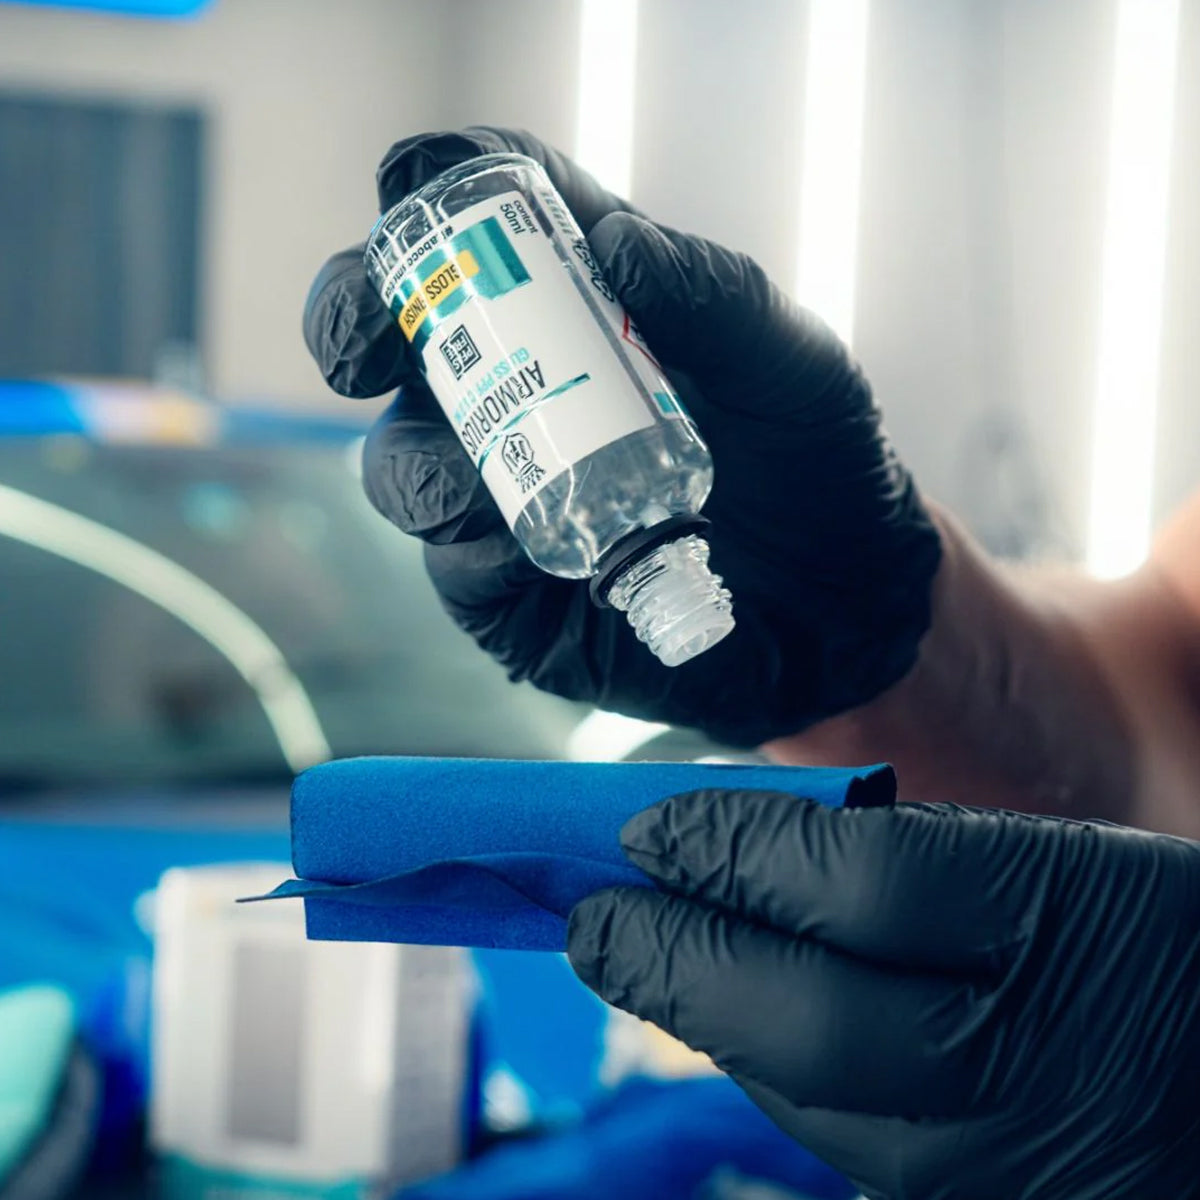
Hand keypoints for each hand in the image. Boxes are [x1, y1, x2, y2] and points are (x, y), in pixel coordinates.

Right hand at [303, 127, 940, 746]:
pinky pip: (454, 566)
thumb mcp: (791, 369)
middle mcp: (523, 393)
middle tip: (369, 340)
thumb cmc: (816, 467)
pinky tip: (519, 553)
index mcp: (582, 312)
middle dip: (354, 322)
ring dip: (415, 462)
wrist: (840, 608)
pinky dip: (469, 553)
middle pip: (400, 336)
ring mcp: (506, 494)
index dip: (435, 194)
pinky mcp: (510, 591)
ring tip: (470, 484)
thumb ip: (717, 300)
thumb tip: (616, 243)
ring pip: (402, 461)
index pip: (487, 229)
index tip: (411, 190)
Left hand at [567, 791, 1199, 1198]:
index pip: (864, 886)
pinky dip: (769, 1072)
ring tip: (638, 958)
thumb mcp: (1047, 854)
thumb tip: (734, 845)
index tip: (646, 826)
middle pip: (806, 1025)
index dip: (735, 851)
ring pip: (802, 1102)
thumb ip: (900, 853)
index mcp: (1059, 924)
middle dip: (674, 962)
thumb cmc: (1136, 934)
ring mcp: (1004, 1171)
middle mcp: (1033, 1068)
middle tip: (589, 918)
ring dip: (704, 1020)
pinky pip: (837, 1144)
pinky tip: (737, 1021)